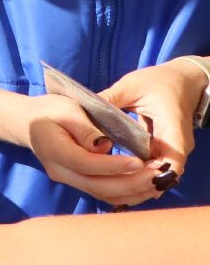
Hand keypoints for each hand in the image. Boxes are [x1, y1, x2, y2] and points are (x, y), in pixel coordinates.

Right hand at [21, 94, 157, 207]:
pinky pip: (104, 194)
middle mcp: (60, 171)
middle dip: (131, 182)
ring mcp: (68, 180)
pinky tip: (145, 185)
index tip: (140, 162)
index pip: (87, 164)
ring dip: (133, 191)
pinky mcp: (79, 183)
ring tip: (157, 180)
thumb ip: (85, 128)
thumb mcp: (66, 109)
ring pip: (104, 194)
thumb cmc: (49, 110)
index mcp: (54, 150)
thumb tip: (105, 146)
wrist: (29, 123)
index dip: (114, 166)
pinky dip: (127, 193)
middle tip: (157, 174)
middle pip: (98, 186)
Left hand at [99, 59, 205, 186]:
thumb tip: (83, 110)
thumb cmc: (158, 81)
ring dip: (140, 180)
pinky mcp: (168, 150)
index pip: (173, 159)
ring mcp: (175, 149)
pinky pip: (156, 167)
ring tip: (110, 184)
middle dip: (141, 181)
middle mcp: (179, 144)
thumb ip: (110, 98)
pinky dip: (140, 174)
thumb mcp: (132, 86)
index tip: (132, 178)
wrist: (181, 81)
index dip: (155, 173)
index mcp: (173, 126)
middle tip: (110, 184)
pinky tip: (118, 178)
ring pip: (160, 173)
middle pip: (165, 172)